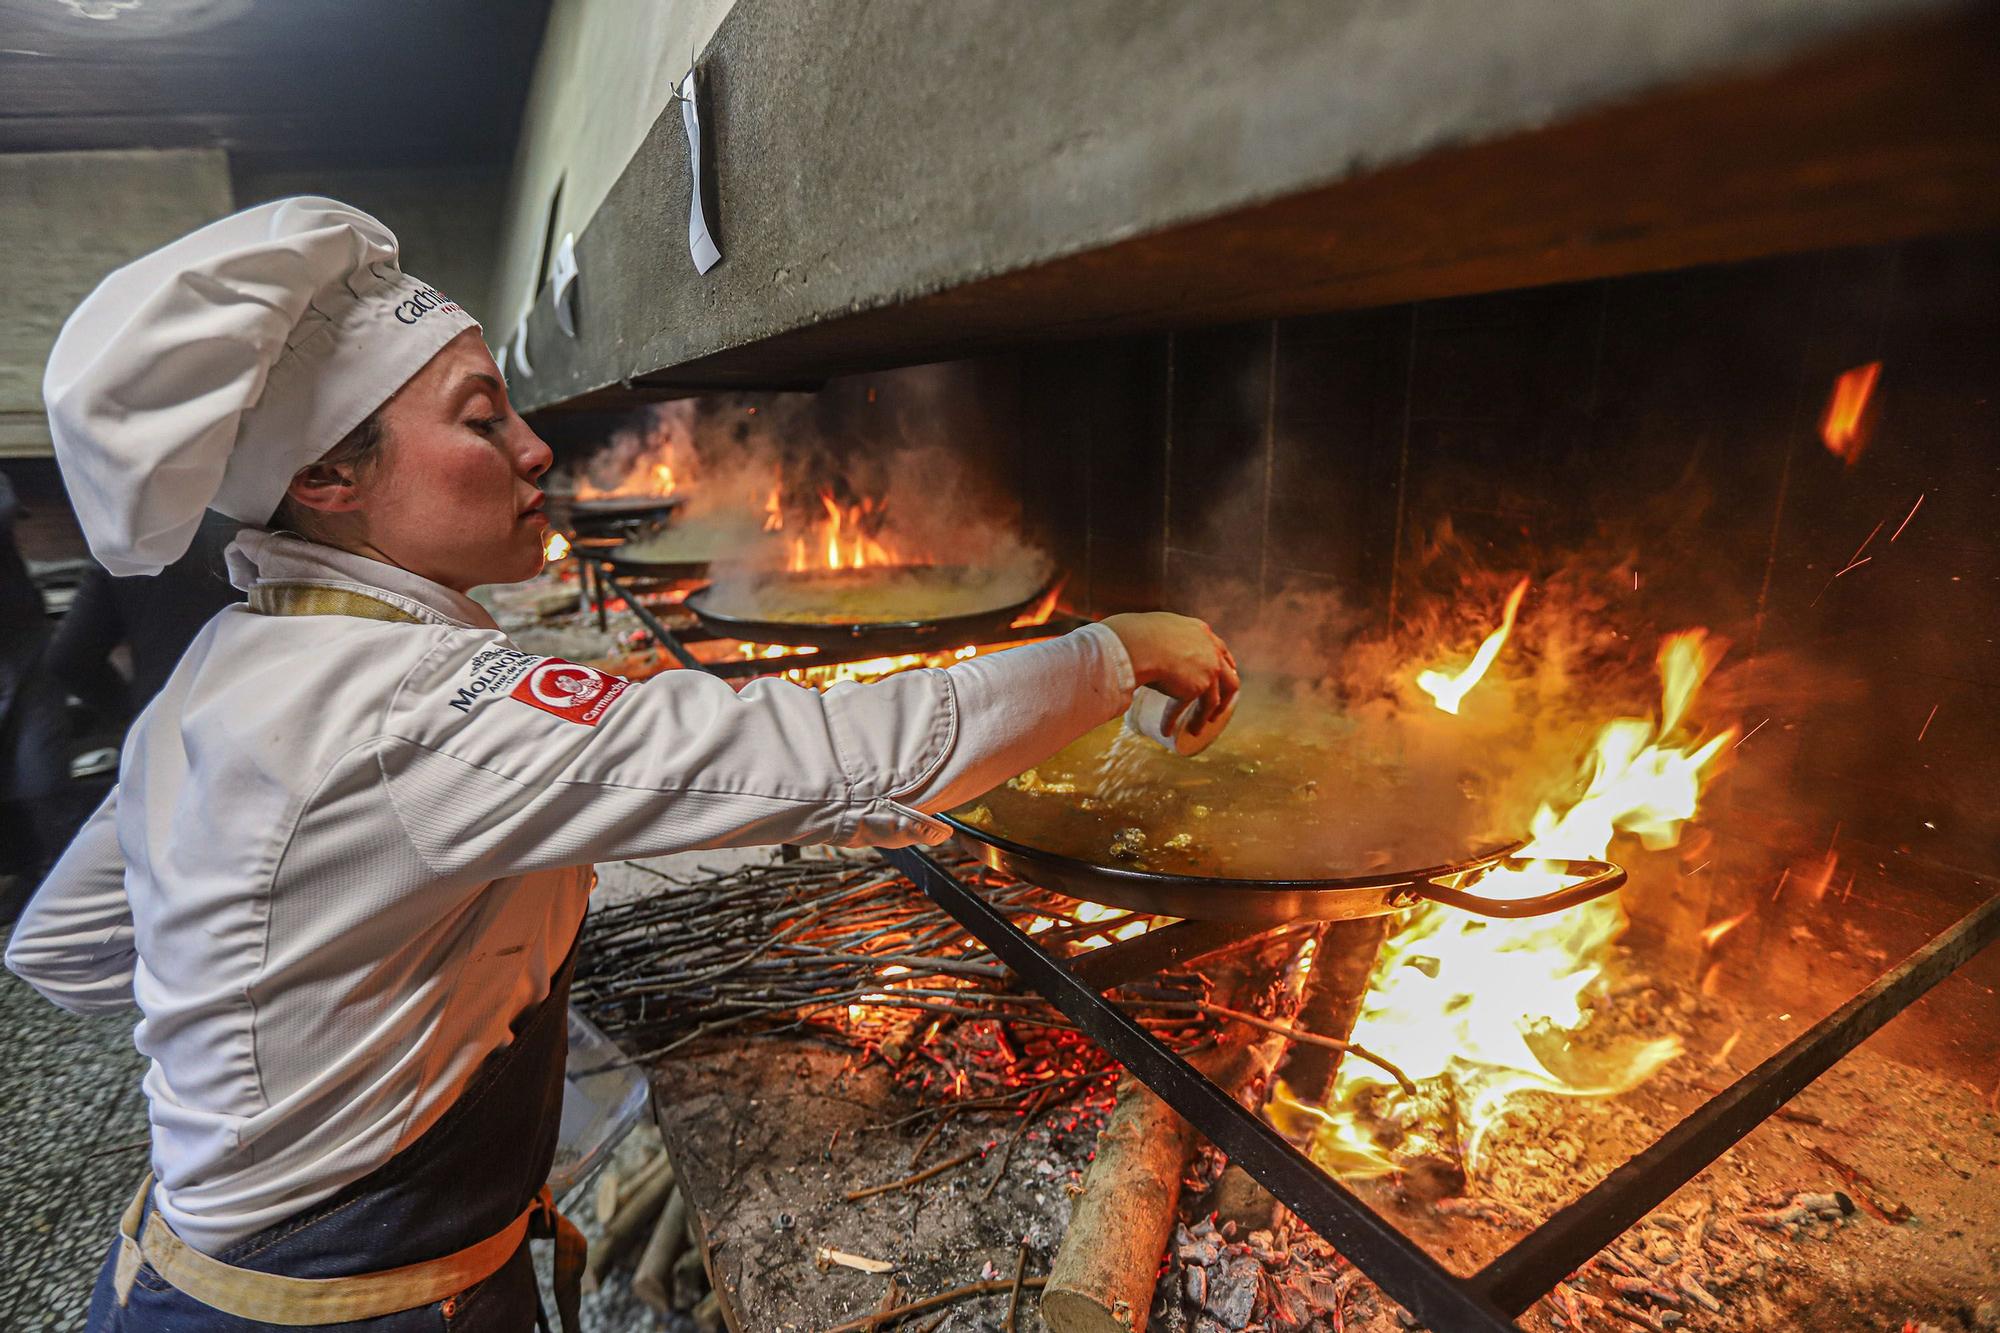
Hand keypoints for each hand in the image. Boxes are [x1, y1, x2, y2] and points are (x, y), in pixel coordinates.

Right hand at [1101, 612, 1239, 717]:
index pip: (1220, 652)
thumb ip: (1156, 638)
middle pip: (1230, 679)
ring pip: (1214, 701)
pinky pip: (1188, 709)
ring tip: (1196, 729)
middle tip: (1216, 710)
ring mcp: (1208, 670)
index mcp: (1202, 633)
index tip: (1221, 680)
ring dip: (1204, 717)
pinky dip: (1174, 721)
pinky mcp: (1197, 688)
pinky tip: (1165, 731)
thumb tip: (1139, 648)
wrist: (1138, 643)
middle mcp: (1211, 651)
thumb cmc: (1137, 633)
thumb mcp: (1155, 629)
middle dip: (1226, 697)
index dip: (1223, 668)